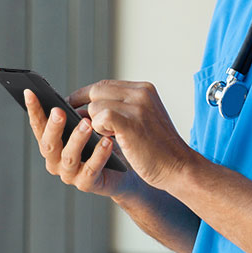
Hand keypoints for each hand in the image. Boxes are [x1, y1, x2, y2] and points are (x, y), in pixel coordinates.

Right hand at [24, 89, 135, 198]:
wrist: (121, 171)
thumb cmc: (100, 143)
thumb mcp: (88, 126)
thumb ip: (76, 116)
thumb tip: (69, 100)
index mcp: (52, 144)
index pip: (38, 126)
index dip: (33, 110)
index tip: (30, 92)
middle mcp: (55, 160)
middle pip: (49, 143)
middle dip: (53, 127)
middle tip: (59, 111)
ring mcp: (69, 174)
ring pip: (69, 156)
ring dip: (77, 138)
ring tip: (87, 123)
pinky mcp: (86, 183)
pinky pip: (91, 169)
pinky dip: (99, 154)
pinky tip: (107, 141)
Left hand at [67, 80, 193, 190]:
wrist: (179, 167)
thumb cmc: (158, 149)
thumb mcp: (143, 119)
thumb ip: (121, 109)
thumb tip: (86, 108)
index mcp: (144, 89)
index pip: (106, 85)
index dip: (86, 94)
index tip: (72, 103)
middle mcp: (141, 93)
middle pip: (97, 91)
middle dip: (81, 105)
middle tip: (72, 121)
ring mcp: (137, 106)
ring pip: (95, 105)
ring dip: (93, 123)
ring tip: (103, 136)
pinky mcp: (130, 122)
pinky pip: (99, 117)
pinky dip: (98, 129)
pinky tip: (108, 140)